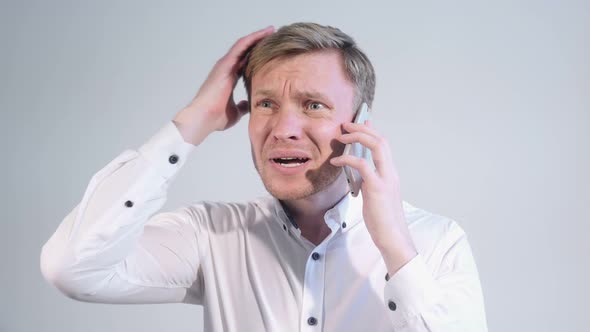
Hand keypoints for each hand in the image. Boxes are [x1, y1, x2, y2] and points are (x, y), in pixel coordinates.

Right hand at [173, 26, 274, 144]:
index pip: (245, 63)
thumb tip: (248, 105)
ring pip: (243, 45)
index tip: (270, 52)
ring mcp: (225, 65)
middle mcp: (226, 69)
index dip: (256, 56)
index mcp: (229, 79)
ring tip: (271, 30)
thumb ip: (242, 107)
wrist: (204, 117)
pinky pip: (241, 46)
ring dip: (257, 36)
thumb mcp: (235, 112)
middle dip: (258, 43)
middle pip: (245, 51)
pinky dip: (252, 39)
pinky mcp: (225, 64)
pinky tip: (263, 33)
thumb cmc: (215, 117)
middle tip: (273, 35)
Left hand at [330, 121, 417, 274]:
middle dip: (362, 129)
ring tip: (341, 137)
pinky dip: (347, 160)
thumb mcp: (375, 196)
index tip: (359, 123)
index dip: (370, 131)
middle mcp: (391, 173)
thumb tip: (360, 173)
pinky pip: (362, 166)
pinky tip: (335, 162)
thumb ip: (370, 182)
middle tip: (346, 126)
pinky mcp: (377, 188)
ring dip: (357, 137)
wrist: (393, 238)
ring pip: (376, 146)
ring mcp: (385, 179)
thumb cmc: (382, 220)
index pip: (383, 145)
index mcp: (391, 174)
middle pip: (381, 140)